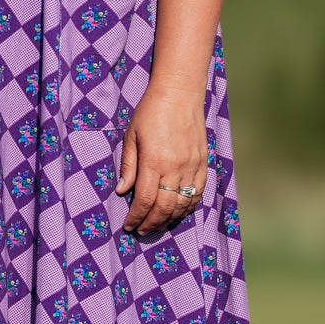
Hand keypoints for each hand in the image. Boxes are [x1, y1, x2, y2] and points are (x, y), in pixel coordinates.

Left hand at [115, 89, 207, 235]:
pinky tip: (178, 212)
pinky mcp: (203, 163)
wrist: (180, 92)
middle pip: (164, 207)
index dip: (136, 217)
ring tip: (157, 225)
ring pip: (183, 204)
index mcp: (154, 161)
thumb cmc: (150, 111)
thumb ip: (128, 166)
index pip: (144, 200)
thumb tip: (121, 191)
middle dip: (151, 223)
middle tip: (142, 231)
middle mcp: (175, 167)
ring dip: (169, 219)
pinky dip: (188, 207)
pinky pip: (198, 193)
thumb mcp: (131, 136)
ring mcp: (192, 166)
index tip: (129, 226)